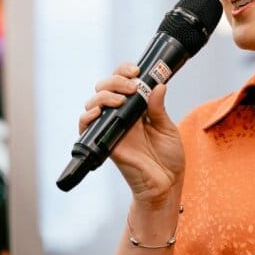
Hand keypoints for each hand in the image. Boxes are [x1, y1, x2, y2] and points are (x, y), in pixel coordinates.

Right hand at [78, 63, 184, 203]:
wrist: (166, 184)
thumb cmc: (168, 157)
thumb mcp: (167, 128)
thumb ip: (159, 108)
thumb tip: (158, 85)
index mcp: (136, 108)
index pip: (122, 81)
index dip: (124, 71)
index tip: (136, 70)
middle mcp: (121, 115)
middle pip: (105, 88)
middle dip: (115, 80)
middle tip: (131, 86)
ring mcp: (111, 128)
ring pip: (94, 103)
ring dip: (104, 95)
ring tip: (120, 99)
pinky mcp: (105, 143)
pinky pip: (86, 127)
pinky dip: (87, 117)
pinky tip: (98, 112)